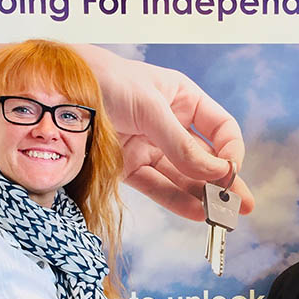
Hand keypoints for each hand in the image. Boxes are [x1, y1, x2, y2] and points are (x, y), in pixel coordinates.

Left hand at [73, 44, 254, 220]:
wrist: (57, 90)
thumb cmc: (106, 81)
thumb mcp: (150, 106)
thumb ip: (181, 143)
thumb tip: (216, 172)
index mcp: (183, 100)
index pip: (221, 128)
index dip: (230, 150)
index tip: (230, 170)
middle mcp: (170, 125)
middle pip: (205, 158)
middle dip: (224, 182)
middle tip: (242, 206)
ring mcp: (149, 147)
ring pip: (183, 176)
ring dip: (202, 196)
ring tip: (221, 218)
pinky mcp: (128, 167)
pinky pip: (156, 186)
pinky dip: (176, 200)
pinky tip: (195, 212)